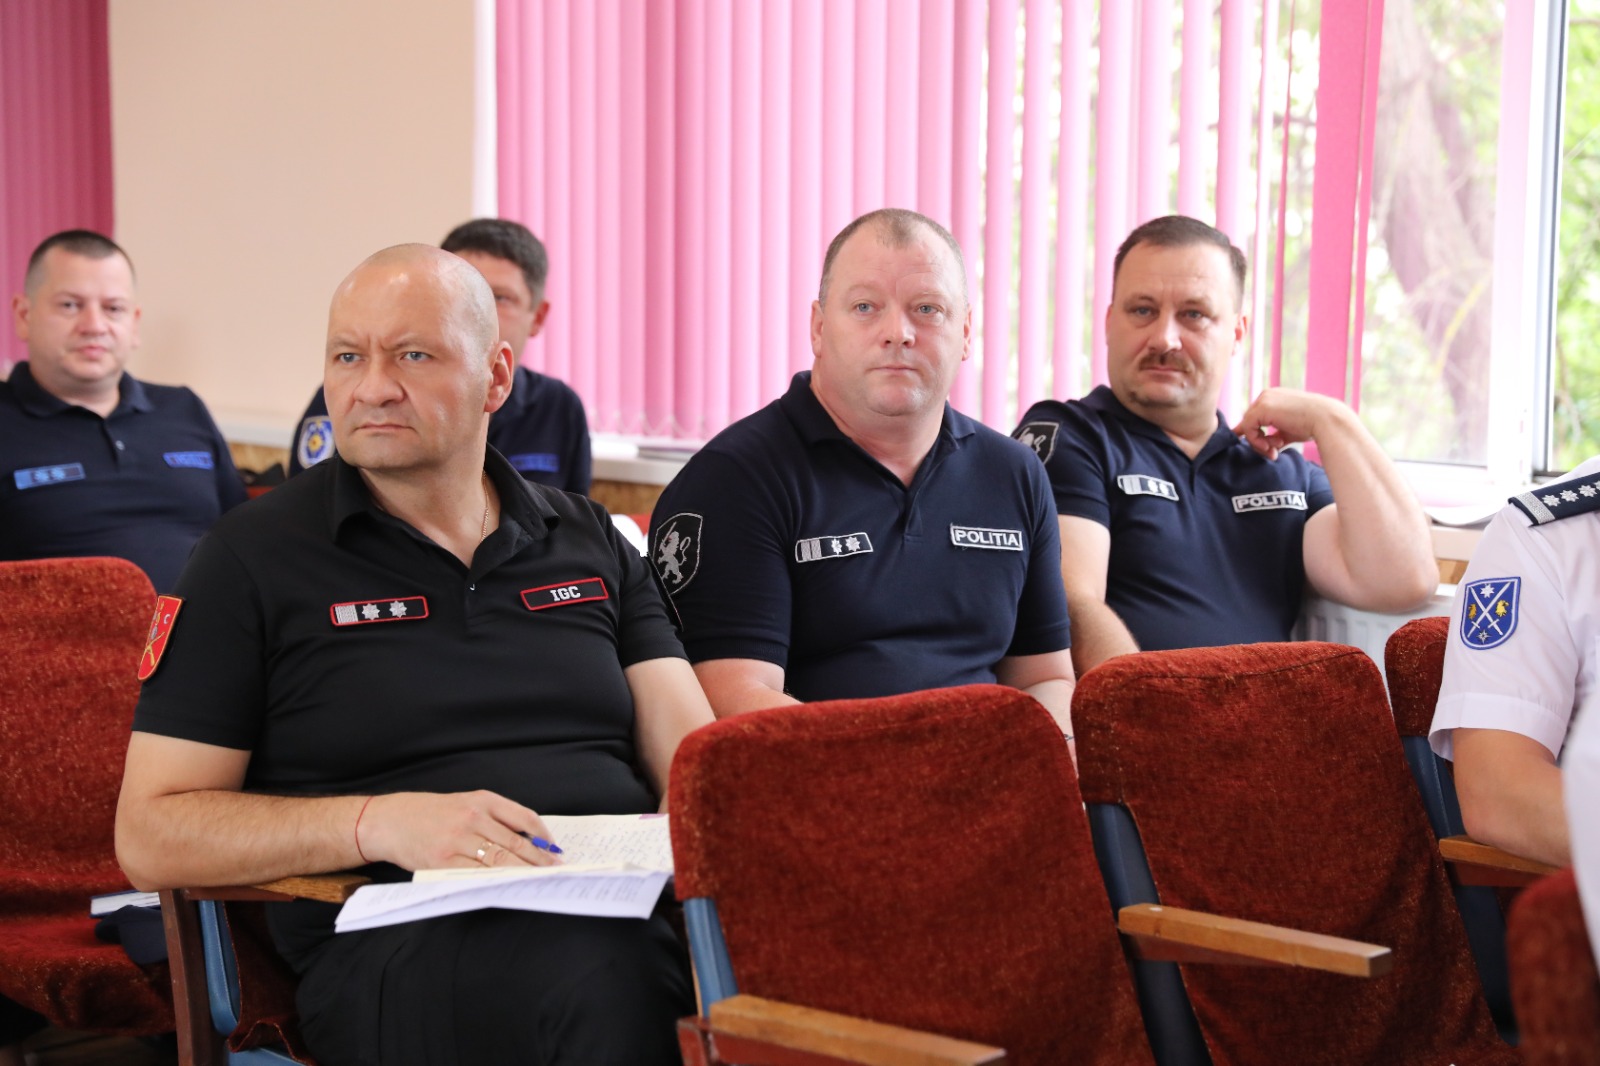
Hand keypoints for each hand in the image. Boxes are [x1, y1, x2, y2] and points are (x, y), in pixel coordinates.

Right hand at [355, 790, 560, 871]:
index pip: (524, 818)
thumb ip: (494, 818)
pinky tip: (507, 886)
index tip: (556, 849)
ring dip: (523, 873)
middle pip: (516, 842)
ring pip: (500, 860)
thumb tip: (529, 842)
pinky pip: (476, 874)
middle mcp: (472, 816)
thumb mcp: (465, 803)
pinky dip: (495, 882)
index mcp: (481, 800)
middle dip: (539, 860)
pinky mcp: (443, 861)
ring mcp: (457, 839)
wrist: (390, 820)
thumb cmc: (431, 814)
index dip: (543, 836)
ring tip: (538, 881)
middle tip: (556, 871)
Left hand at [1230, 388, 1347, 460]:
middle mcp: (1266, 396)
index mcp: (1273, 398)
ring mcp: (1263, 400)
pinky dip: (1256, 441)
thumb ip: (1272, 435)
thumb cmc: (1311, 426)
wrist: (1326, 419)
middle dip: (1258, 441)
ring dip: (1258, 443)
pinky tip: (1271, 447)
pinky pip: (1247, 428)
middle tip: (1273, 453)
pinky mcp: (1262, 408)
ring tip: (1275, 450)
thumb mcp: (1287, 430)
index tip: (1267, 450)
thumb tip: (1262, 447)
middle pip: (1249, 422)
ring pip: (1246, 426)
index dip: (1255, 435)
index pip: (1254, 417)